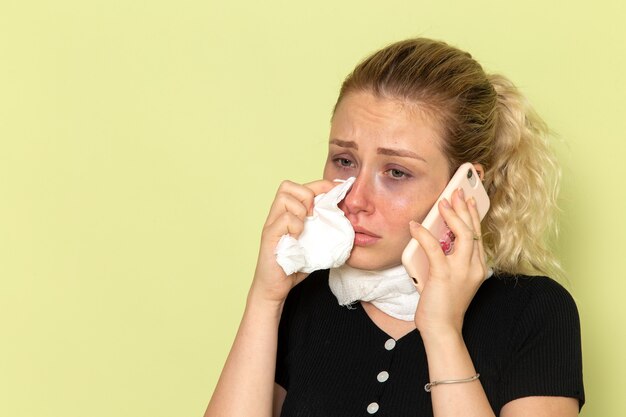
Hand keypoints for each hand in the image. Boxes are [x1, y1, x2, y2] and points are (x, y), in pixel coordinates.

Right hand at [250, 179, 335, 304]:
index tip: (337, 190)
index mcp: (287, 213)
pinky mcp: (269, 236)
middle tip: (314, 214)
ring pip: (285, 199)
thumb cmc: (293, 265)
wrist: (275, 288)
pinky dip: (295, 225)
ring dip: (301, 210)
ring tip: (305, 227)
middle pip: (288, 186)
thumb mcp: (313, 242)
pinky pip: (285, 219)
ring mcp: (271, 225)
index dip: (320, 185)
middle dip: (307, 196)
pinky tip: (298, 237)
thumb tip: (347, 220)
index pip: (300, 186)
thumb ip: (323, 229)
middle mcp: (276, 215)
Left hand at [409, 188, 488, 337]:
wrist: (443, 329)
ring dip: (452, 215)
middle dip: (465, 208)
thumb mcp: (449, 278)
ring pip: (462, 234)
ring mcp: (461, 270)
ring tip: (443, 201)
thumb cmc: (443, 305)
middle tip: (457, 191)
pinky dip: (424, 234)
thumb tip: (433, 240)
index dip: (473, 215)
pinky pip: (435, 248)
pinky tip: (415, 226)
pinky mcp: (444, 274)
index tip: (469, 200)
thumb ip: (446, 260)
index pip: (478, 235)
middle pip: (473, 229)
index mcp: (478, 267)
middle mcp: (474, 266)